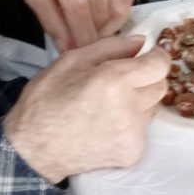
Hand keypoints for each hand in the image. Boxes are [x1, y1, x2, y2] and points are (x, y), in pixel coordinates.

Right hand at [3, 34, 169, 182]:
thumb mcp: (71, 60)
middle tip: (121, 81)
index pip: (160, 65)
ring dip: (139, 101)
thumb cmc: (47, 99)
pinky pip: (143, 129)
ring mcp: (132, 134)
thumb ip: (111, 47)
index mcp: (114, 80)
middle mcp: (129, 108)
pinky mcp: (132, 152)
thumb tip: (142, 42)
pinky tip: (107, 125)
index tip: (147, 56)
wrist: (33, 150)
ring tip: (109, 105)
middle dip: (147, 78)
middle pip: (160, 85)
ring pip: (152, 107)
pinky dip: (131, 123)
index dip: (157, 57)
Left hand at [24, 0, 137, 52]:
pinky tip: (106, 16)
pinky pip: (128, 3)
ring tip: (96, 29)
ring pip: (117, 10)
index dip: (81, 34)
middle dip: (95, 34)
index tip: (81, 51)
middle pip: (100, 12)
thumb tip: (70, 49)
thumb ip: (51, 24)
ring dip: (107, 27)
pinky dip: (118, 16)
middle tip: (89, 44)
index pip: (77, 8)